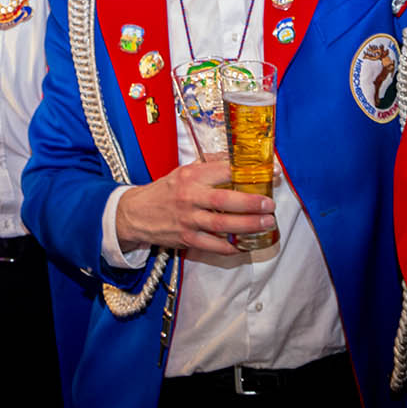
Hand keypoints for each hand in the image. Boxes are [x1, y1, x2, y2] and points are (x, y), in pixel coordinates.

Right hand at [114, 159, 274, 255]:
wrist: (136, 213)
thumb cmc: (165, 190)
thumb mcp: (184, 171)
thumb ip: (210, 165)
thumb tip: (239, 160)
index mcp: (191, 175)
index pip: (223, 170)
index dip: (249, 171)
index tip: (270, 172)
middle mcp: (189, 196)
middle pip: (225, 200)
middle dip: (251, 203)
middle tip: (270, 204)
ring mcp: (188, 220)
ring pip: (222, 225)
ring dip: (248, 225)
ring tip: (266, 222)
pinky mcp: (187, 239)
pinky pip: (213, 246)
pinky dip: (231, 247)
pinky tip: (245, 244)